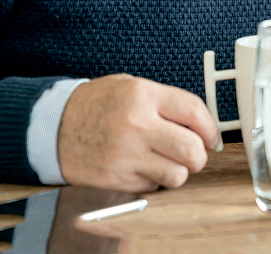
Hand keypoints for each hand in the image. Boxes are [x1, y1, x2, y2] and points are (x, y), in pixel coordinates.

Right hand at [57, 74, 219, 192]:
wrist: (53, 125)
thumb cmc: (98, 104)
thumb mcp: (133, 87)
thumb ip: (168, 102)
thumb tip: (204, 125)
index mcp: (143, 96)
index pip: (195, 112)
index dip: (211, 128)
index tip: (212, 136)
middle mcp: (136, 126)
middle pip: (192, 149)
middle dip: (200, 154)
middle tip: (194, 152)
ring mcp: (125, 155)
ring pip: (177, 175)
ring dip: (179, 170)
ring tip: (167, 160)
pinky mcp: (115, 178)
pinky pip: (153, 187)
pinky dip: (154, 180)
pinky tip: (143, 165)